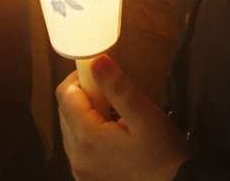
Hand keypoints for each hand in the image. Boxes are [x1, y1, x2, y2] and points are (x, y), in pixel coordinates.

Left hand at [57, 55, 189, 180]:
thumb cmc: (164, 156)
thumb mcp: (145, 117)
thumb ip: (118, 88)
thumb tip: (96, 61)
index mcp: (86, 138)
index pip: (65, 93)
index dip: (81, 76)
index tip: (102, 74)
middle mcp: (76, 156)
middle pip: (66, 110)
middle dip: (87, 97)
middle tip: (116, 99)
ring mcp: (80, 169)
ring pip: (71, 128)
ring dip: (89, 116)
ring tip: (119, 120)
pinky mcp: (87, 177)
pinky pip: (79, 146)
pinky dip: (91, 135)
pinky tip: (116, 138)